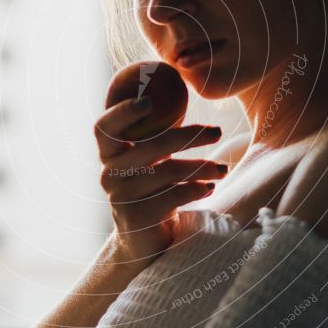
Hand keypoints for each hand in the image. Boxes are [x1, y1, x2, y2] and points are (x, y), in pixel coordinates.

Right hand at [94, 95, 224, 266]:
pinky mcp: (137, 218)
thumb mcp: (148, 161)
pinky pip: (173, 196)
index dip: (123, 112)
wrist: (141, 242)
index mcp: (108, 154)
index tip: (149, 101)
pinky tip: (210, 187)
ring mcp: (120, 198)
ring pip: (167, 172)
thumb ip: (152, 133)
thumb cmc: (150, 189)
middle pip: (151, 146)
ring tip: (223, 169)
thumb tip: (177, 86)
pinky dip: (196, 189)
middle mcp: (109, 174)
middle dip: (190, 136)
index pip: (104, 128)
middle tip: (217, 131)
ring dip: (202, 166)